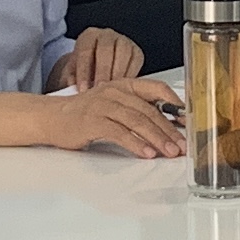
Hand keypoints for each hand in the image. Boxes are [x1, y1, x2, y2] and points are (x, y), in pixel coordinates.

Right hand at [52, 82, 185, 158]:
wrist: (51, 117)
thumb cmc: (85, 114)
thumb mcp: (114, 105)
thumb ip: (137, 112)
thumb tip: (167, 128)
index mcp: (124, 85)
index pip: (157, 89)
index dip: (176, 104)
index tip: (189, 120)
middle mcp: (115, 91)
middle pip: (150, 110)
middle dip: (169, 129)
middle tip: (182, 145)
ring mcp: (103, 105)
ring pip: (137, 121)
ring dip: (157, 138)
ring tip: (169, 152)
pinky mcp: (92, 121)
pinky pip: (119, 132)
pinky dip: (135, 144)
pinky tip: (146, 153)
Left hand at [61, 29, 145, 91]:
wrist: (97, 66)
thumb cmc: (85, 69)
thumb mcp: (73, 72)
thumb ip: (71, 79)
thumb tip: (73, 89)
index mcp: (88, 36)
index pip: (85, 51)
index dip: (84, 71)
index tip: (83, 90)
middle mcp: (106, 35)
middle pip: (105, 50)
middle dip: (102, 72)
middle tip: (99, 89)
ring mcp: (123, 41)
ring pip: (123, 53)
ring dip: (118, 74)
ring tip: (112, 91)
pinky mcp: (136, 51)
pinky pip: (136, 61)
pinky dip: (131, 75)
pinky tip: (124, 88)